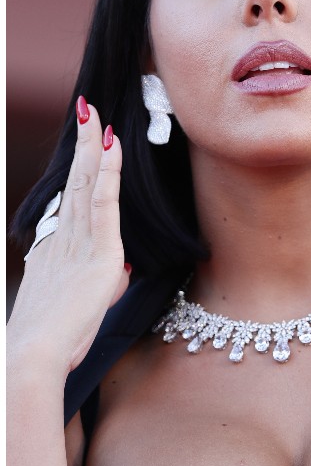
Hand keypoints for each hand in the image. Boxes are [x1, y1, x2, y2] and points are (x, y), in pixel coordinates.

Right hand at [7, 98, 128, 376]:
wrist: (34, 355)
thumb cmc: (56, 341)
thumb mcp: (84, 305)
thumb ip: (101, 283)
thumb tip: (120, 271)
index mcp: (55, 250)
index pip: (73, 201)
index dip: (81, 170)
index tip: (86, 142)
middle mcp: (62, 239)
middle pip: (76, 183)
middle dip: (82, 145)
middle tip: (86, 110)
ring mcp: (77, 243)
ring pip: (87, 185)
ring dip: (92, 147)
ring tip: (94, 114)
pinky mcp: (99, 254)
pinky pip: (104, 205)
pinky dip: (109, 174)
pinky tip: (111, 147)